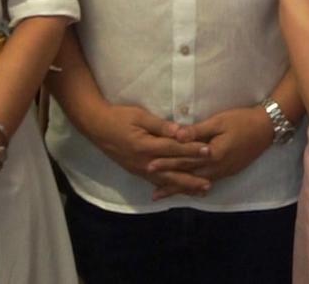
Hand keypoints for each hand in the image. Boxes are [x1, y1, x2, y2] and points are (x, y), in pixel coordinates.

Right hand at [81, 103, 211, 198]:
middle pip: (172, 170)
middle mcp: (144, 162)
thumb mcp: (140, 116)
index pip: (174, 149)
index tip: (209, 151)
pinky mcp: (137, 171)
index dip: (192, 150)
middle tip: (211, 180)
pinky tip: (178, 191)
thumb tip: (180, 131)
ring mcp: (140, 169)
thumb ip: (161, 125)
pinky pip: (156, 182)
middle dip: (193, 175)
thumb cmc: (119, 117)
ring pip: (166, 180)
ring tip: (201, 190)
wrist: (97, 127)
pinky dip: (169, 187)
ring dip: (184, 186)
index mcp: (146, 146)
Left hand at [151, 105, 272, 195]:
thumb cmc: (242, 120)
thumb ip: (197, 131)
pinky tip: (188, 189)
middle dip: (170, 184)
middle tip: (153, 193)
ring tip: (165, 195)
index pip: (185, 161)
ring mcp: (223, 172)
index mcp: (213, 155)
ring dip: (181, 189)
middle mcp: (217, 168)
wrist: (266, 128)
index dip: (166, 164)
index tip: (149, 166)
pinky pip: (207, 181)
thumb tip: (176, 136)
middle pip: (189, 177)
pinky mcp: (228, 171)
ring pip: (198, 183)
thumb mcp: (219, 122)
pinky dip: (195, 186)